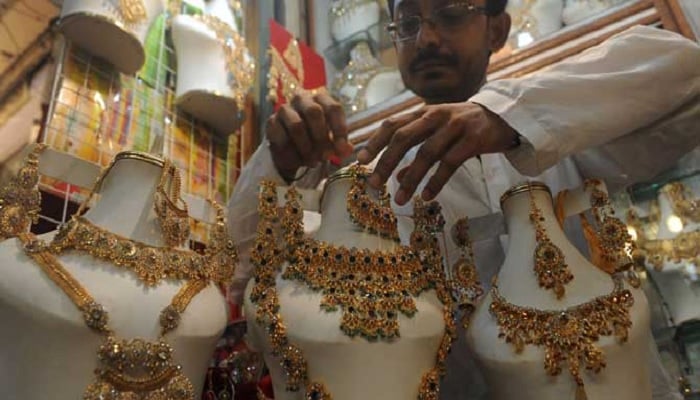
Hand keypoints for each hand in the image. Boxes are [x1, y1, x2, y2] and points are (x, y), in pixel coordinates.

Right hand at [267, 92, 353, 180]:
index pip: (333, 108)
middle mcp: (302, 99)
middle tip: (326, 157)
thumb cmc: (315, 140)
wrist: (291, 149)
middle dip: (322, 138)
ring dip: (306, 147)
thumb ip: (340, 145)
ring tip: (313, 162)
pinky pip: (281, 137)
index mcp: (321, 99)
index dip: (339, 129)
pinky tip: (298, 162)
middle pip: (314, 112)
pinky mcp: (271, 122)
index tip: (342, 150)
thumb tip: (348, 150)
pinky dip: (292, 153)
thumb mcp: (331, 143)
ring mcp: (284, 109)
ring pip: (296, 125)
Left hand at [357, 102, 517, 204]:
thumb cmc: (465, 127)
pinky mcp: (474, 139)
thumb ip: (417, 151)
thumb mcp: (439, 133)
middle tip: (374, 184)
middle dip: (385, 162)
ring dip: (410, 178)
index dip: (374, 141)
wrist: (505, 117)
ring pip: (426, 153)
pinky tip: (426, 196)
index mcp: (423, 112)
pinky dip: (436, 181)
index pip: (392, 124)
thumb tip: (395, 176)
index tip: (359, 161)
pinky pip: (450, 163)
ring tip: (399, 200)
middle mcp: (436, 116)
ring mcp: (455, 126)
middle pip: (403, 138)